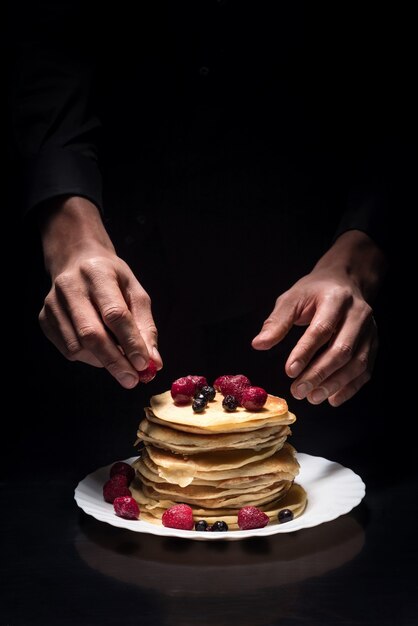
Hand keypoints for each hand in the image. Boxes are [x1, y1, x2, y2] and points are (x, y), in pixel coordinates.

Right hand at [38, 197, 161, 387]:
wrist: (76, 260)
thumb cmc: (112, 279)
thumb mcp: (135, 292)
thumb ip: (145, 326)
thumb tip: (154, 362)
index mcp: (98, 273)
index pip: (114, 313)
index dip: (130, 341)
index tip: (144, 364)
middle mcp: (70, 286)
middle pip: (92, 334)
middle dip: (115, 361)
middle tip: (132, 380)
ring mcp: (53, 303)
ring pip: (78, 347)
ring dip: (102, 361)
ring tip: (119, 360)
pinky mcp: (44, 318)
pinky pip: (67, 349)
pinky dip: (88, 357)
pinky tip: (99, 350)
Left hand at [252, 231, 385, 405]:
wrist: (345, 282)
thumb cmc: (314, 292)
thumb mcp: (292, 299)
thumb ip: (277, 322)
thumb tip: (258, 344)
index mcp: (336, 299)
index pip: (322, 329)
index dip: (305, 352)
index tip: (289, 371)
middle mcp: (358, 314)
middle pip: (342, 349)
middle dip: (319, 374)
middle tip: (298, 391)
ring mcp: (370, 330)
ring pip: (357, 363)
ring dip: (334, 384)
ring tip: (312, 397)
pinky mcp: (373, 344)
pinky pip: (366, 370)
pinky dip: (349, 388)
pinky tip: (332, 398)